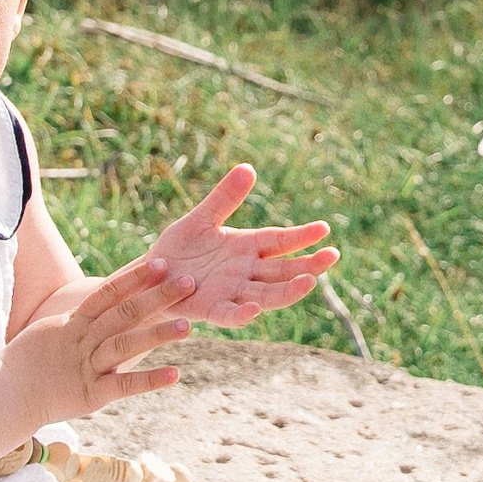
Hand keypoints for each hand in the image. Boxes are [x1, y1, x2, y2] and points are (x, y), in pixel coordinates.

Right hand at [22, 256, 195, 418]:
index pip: (107, 293)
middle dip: (156, 297)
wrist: (6, 394)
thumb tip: (102, 302)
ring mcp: (87, 367)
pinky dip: (149, 379)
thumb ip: (79, 319)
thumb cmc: (30, 362)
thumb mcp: (53, 331)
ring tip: (188, 327)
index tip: (160, 263)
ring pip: (125, 345)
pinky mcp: (91, 394)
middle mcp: (83, 340)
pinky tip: (175, 374)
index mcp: (74, 323)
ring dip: (157, 334)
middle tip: (188, 282)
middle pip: (123, 313)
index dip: (134, 278)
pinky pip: (124, 386)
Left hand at [146, 167, 336, 331]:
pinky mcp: (209, 308)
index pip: (280, 241)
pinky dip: (242, 314)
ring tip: (309, 283)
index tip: (324, 229)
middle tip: (332, 256)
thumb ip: (224, 198)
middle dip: (308, 265)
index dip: (301, 236)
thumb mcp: (201, 218)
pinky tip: (254, 309)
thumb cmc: (179, 249)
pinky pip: (228, 314)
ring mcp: (230, 292)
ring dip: (288, 291)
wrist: (150, 277)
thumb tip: (248, 168)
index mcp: (246, 248)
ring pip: (266, 294)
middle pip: (283, 270)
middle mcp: (245, 272)